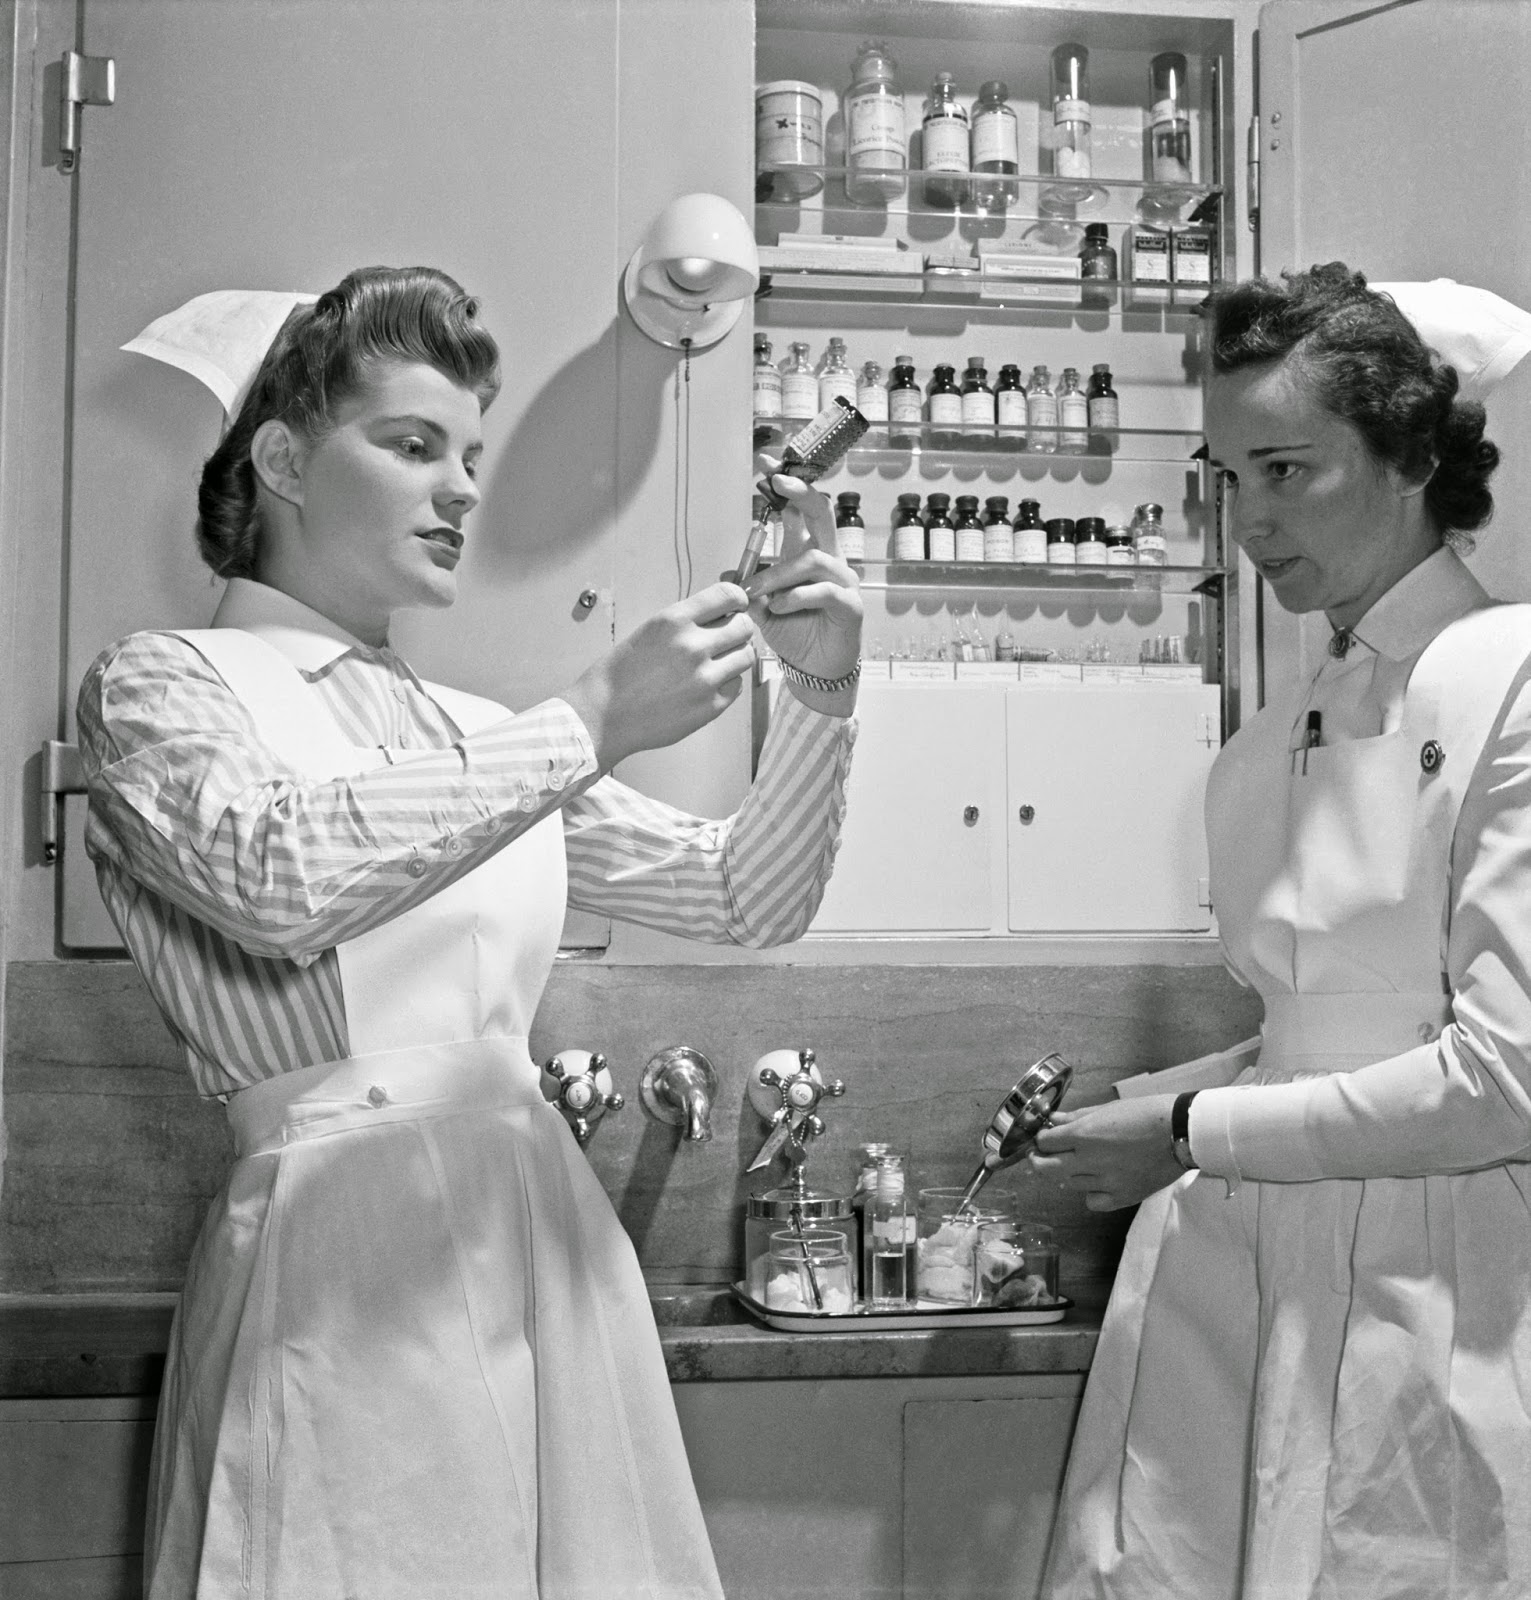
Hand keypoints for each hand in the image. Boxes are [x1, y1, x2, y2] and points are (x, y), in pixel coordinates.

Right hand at [560, 582, 754, 769]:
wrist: (603, 717)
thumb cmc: (618, 677)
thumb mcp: (649, 631)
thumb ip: (685, 623)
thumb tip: (718, 617)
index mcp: (674, 621)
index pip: (729, 595)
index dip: (737, 600)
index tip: (736, 607)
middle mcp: (693, 646)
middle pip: (744, 627)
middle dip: (738, 630)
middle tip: (726, 638)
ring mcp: (705, 678)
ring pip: (746, 656)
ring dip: (735, 657)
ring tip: (716, 664)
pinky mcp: (711, 706)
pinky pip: (737, 686)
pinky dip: (728, 684)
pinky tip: (707, 686)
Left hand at [745, 465, 862, 712]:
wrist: (815, 669)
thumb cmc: (795, 634)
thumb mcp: (764, 610)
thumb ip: (750, 590)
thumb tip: (728, 574)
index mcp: (808, 555)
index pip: (800, 512)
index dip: (787, 488)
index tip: (767, 467)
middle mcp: (829, 561)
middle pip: (821, 514)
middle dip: (801, 493)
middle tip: (779, 482)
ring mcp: (843, 581)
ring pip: (813, 559)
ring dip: (779, 573)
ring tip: (758, 593)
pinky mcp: (850, 605)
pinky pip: (825, 591)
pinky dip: (797, 597)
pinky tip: (779, 608)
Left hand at [1028, 1095, 1184, 1210]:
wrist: (1181, 1132)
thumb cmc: (1147, 1114)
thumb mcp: (1107, 1109)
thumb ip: (1076, 1117)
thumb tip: (1054, 1121)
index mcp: (1084, 1134)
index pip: (1045, 1142)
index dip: (1041, 1139)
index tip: (1044, 1137)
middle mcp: (1089, 1160)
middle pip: (1046, 1168)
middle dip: (1039, 1160)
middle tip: (1041, 1155)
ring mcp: (1105, 1182)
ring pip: (1069, 1184)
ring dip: (1069, 1173)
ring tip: (1082, 1162)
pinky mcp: (1122, 1198)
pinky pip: (1093, 1202)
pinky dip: (1091, 1193)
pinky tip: (1098, 1182)